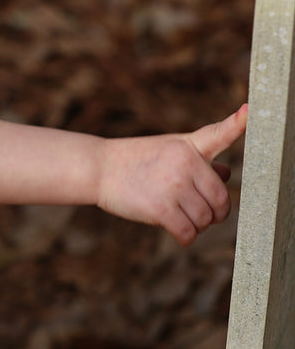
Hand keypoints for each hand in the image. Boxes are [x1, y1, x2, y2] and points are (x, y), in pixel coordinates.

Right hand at [97, 104, 247, 245]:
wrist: (99, 169)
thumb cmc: (135, 160)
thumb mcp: (168, 150)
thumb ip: (200, 160)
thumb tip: (227, 172)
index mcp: (189, 146)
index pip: (221, 133)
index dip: (239, 122)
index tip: (250, 111)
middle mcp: (185, 164)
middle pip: (221, 200)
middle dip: (215, 213)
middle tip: (202, 214)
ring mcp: (173, 186)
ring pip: (205, 219)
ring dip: (198, 226)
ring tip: (183, 220)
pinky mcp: (160, 208)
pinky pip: (188, 232)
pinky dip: (186, 237)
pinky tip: (179, 233)